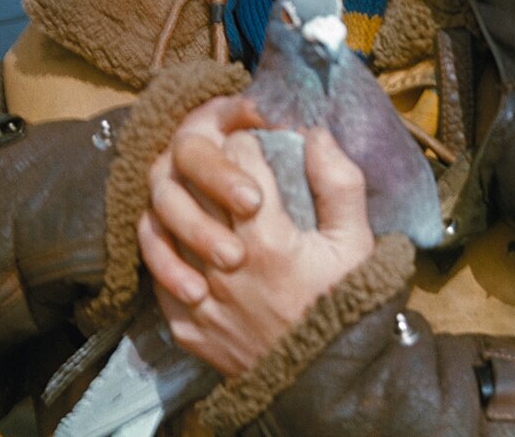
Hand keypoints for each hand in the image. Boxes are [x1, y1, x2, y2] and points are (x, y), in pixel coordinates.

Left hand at [140, 124, 375, 375]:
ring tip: (201, 200)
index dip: (248, 142)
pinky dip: (167, 253)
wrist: (325, 381)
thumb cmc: (345, 303)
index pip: (238, 159)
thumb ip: (339, 183)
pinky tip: (186, 243)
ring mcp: (201, 299)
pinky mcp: (186, 327)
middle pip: (194, 187)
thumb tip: (315, 134)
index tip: (256, 144)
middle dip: (208, 164)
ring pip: (164, 228)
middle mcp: (225, 266)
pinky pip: (158, 275)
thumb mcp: (356, 242)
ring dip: (179, 205)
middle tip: (225, 164)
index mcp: (268, 239)